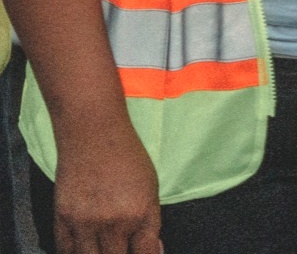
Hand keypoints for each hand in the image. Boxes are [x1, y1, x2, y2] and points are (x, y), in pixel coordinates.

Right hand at [53, 121, 162, 253]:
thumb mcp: (150, 188)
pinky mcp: (61, 220)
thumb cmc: (127, 158)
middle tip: (122, 246)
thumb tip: (153, 250)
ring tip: (104, 247)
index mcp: (140, 214)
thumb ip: (150, 223)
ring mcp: (84, 224)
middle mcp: (113, 224)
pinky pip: (65, 252)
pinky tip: (84, 249)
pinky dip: (75, 253)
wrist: (93, 135)